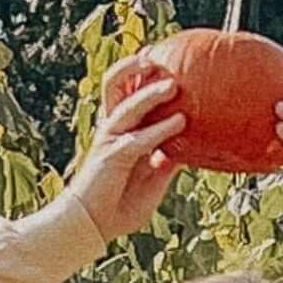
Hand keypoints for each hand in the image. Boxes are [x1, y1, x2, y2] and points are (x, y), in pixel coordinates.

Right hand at [67, 65, 188, 237]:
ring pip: (127, 107)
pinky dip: (159, 130)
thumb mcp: (153, 180)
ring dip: (150, 94)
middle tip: (155, 57)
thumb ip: (167, 162)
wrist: (91, 225)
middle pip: (114, 85)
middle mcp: (111, 129)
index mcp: (118, 129)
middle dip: (131, 67)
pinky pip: (138, 140)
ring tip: (173, 86)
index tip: (158, 56)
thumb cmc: (120, 205)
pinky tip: (178, 123)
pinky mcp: (111, 158)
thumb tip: (190, 150)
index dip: (136, 72)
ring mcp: (109, 141)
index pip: (124, 91)